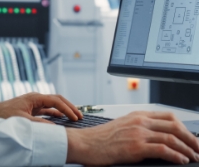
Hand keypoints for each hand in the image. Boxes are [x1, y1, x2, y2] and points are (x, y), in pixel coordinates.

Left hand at [0, 92, 82, 122]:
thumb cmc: (4, 115)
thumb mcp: (23, 120)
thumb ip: (39, 124)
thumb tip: (55, 128)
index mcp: (34, 98)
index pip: (55, 100)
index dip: (67, 108)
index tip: (75, 117)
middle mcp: (35, 98)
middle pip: (57, 100)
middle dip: (69, 107)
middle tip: (80, 116)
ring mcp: (34, 103)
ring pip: (53, 105)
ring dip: (63, 110)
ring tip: (74, 117)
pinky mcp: (31, 109)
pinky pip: (47, 110)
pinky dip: (56, 114)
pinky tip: (61, 119)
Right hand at [66, 111, 198, 164]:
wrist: (86, 143)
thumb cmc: (101, 138)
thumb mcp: (122, 127)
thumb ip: (139, 128)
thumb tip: (158, 137)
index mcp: (137, 115)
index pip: (168, 116)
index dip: (184, 127)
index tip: (192, 138)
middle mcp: (139, 121)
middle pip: (174, 126)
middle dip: (191, 138)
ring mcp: (138, 133)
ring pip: (171, 138)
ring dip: (187, 149)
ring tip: (194, 157)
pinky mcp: (136, 147)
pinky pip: (162, 149)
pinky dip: (176, 155)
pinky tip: (181, 161)